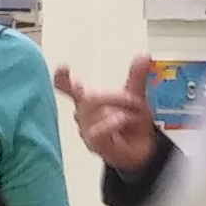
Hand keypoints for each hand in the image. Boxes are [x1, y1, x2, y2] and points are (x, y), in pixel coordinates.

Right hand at [57, 54, 161, 173]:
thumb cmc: (132, 125)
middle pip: (89, 98)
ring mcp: (87, 131)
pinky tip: (121, 122)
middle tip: (133, 100)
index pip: (69, 89)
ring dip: (121, 112)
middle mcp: (85, 116)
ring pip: (97, 113)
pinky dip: (113, 123)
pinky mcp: (95, 145)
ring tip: (133, 119)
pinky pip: (98, 130)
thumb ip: (136, 77)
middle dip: (115, 97)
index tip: (62, 69)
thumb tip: (143, 55)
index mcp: (90, 101)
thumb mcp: (136, 96)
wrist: (141, 150)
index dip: (63, 80)